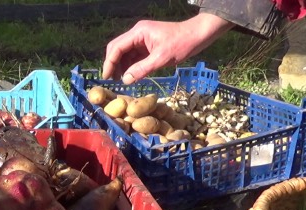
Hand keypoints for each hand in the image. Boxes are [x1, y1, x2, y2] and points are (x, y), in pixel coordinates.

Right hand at [102, 13, 234, 83]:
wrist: (199, 35)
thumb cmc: (182, 43)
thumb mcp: (162, 58)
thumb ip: (142, 69)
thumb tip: (125, 80)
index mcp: (138, 33)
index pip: (116, 47)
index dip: (109, 62)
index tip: (106, 77)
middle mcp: (137, 34)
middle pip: (117, 49)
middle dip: (113, 64)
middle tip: (112, 80)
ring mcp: (142, 40)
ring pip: (124, 53)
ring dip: (121, 66)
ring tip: (122, 81)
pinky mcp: (147, 46)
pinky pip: (134, 56)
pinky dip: (131, 66)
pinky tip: (132, 76)